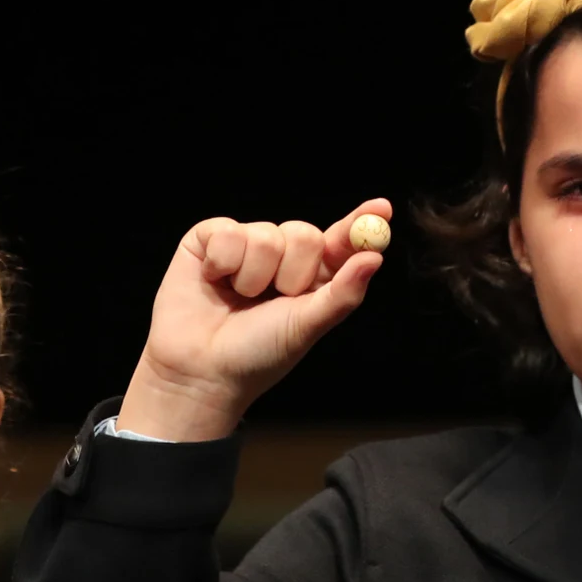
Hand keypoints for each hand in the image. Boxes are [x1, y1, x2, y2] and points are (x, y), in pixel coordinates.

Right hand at [118, 198, 389, 440]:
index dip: (360, 224)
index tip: (381, 209)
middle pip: (303, 234)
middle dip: (291, 272)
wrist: (201, 372)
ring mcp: (244, 245)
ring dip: (252, 275)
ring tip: (237, 299)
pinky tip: (213, 282)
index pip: (341, 242)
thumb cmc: (256, 356)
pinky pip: (227, 231)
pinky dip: (222, 262)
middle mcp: (281, 257)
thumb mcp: (306, 328)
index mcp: (311, 278)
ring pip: (265, 234)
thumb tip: (374, 258)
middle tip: (274, 300)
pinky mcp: (208, 239)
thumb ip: (342, 293)